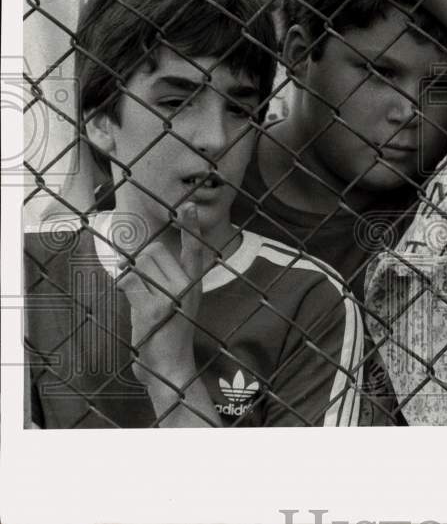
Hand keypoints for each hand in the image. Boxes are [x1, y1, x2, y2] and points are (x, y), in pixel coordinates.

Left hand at [116, 203, 211, 382]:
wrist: (170, 367)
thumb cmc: (167, 333)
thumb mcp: (175, 302)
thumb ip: (165, 278)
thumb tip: (138, 257)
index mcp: (194, 283)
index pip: (195, 249)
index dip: (191, 226)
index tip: (186, 205)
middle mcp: (187, 286)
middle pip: (153, 251)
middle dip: (140, 264)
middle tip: (145, 290)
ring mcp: (172, 296)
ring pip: (139, 265)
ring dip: (132, 280)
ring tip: (142, 303)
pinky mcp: (155, 308)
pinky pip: (130, 282)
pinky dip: (126, 290)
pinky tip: (136, 309)